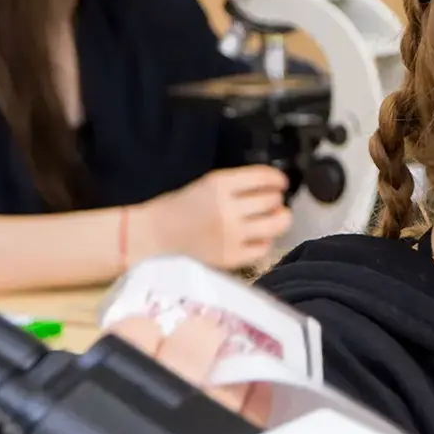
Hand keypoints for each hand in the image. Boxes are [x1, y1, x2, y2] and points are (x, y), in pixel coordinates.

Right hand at [137, 166, 292, 270]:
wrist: (153, 236)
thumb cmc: (178, 209)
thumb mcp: (205, 185)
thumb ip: (235, 186)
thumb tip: (269, 186)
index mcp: (219, 185)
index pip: (263, 177)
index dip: (277, 179)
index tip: (280, 183)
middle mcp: (229, 208)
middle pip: (272, 200)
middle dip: (275, 200)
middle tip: (271, 203)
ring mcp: (232, 234)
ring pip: (276, 224)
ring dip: (279, 219)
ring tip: (273, 219)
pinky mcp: (232, 256)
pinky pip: (264, 248)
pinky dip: (265, 242)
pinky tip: (257, 238)